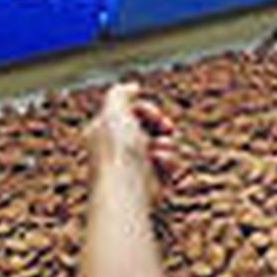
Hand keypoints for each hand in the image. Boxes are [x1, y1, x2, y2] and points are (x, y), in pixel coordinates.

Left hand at [85, 83, 179, 199]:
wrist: (127, 189)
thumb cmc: (117, 151)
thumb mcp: (113, 111)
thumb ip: (120, 93)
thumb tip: (133, 87)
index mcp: (105, 132)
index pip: (131, 113)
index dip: (146, 109)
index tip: (153, 114)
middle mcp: (120, 149)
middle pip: (149, 126)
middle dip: (161, 124)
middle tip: (166, 127)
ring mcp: (136, 166)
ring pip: (163, 144)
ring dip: (167, 142)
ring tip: (160, 151)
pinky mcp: (153, 182)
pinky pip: (169, 164)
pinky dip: (170, 160)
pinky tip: (163, 163)